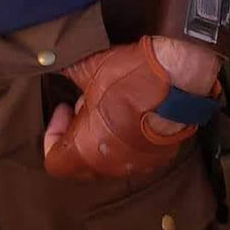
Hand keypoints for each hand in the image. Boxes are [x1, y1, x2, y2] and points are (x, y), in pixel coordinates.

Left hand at [43, 36, 209, 180]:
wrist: (178, 78)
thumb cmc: (130, 76)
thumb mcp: (87, 68)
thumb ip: (65, 73)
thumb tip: (52, 63)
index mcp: (88, 149)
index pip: (54, 161)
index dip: (52, 134)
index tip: (64, 108)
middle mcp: (111, 165)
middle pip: (79, 163)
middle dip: (76, 134)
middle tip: (84, 104)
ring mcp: (137, 164)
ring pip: (105, 160)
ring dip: (99, 136)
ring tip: (106, 104)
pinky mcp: (157, 157)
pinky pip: (130, 155)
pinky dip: (123, 138)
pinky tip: (128, 111)